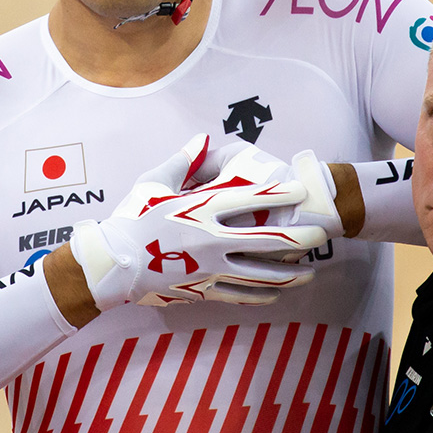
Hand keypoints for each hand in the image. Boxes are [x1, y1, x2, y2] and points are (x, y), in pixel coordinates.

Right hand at [70, 135, 327, 307]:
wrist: (112, 266)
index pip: (248, 198)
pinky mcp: (202, 290)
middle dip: (297, 237)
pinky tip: (277, 292)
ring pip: (259, 274)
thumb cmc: (130, 218)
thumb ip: (181, 161)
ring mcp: (208, 269)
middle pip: (265, 239)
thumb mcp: (152, 182)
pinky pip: (240, 294)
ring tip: (309, 272)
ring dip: (288, 274)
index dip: (279, 192)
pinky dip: (262, 293)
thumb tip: (201, 138)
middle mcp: (210, 239)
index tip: (302, 188)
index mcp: (199, 209)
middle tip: (320, 233)